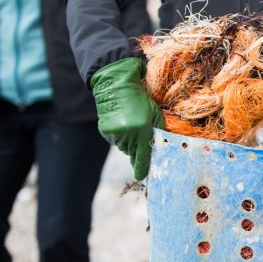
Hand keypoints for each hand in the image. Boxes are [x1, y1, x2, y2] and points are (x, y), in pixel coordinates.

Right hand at [91, 57, 164, 180]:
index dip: (142, 168)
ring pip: (124, 146)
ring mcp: (114, 133)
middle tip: (139, 135)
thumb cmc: (140, 98)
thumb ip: (156, 131)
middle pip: (132, 152)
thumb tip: (155, 147)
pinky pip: (115, 140)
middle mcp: (127, 134)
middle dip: (137, 149)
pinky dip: (120, 135)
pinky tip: (122, 123)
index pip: (142, 155)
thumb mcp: (154, 113)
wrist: (116, 85)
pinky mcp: (105, 130)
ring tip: (131, 124)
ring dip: (128, 141)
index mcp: (141, 130)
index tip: (141, 176)